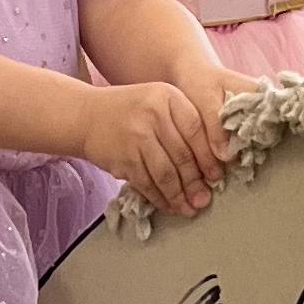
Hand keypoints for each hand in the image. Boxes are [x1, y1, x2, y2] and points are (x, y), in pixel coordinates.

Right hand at [85, 80, 225, 217]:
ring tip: (189, 208)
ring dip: (179, 195)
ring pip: (166, 173)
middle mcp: (152, 113)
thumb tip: (214, 161)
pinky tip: (168, 205)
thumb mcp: (158, 102)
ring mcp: (136, 135)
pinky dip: (159, 198)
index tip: (217, 175)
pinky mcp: (123, 157)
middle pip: (182, 155)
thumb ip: (183, 123)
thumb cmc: (130, 111)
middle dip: (196, 182)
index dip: (209, 156)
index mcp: (168, 96)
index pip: (196, 129)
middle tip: (204, 198)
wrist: (86, 115)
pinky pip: (147, 183)